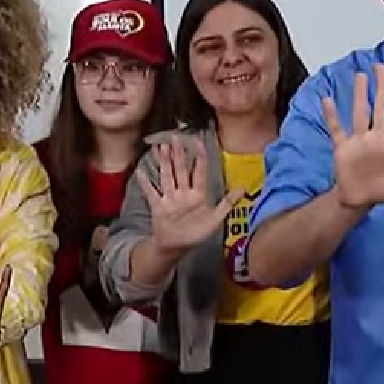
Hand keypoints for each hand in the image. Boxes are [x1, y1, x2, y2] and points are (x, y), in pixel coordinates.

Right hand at [137, 136, 242, 254]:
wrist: (177, 246)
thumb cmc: (197, 232)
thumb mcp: (215, 219)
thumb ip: (228, 203)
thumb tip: (243, 188)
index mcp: (198, 194)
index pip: (199, 172)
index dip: (199, 157)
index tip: (197, 142)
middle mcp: (183, 193)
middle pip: (180, 170)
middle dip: (178, 154)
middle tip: (175, 137)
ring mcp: (170, 198)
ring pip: (167, 176)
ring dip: (164, 162)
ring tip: (161, 147)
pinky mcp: (158, 206)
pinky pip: (151, 192)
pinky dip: (145, 183)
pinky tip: (140, 171)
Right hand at [322, 63, 383, 209]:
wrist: (361, 200)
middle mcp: (376, 135)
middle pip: (379, 106)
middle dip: (381, 86)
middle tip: (380, 66)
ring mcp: (359, 140)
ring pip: (359, 113)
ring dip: (360, 95)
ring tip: (361, 76)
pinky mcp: (343, 148)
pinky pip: (336, 129)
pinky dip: (332, 116)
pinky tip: (327, 101)